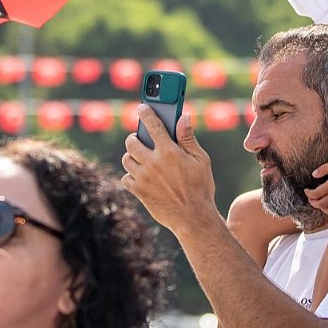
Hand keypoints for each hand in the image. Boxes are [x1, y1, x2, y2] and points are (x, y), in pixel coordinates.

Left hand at [121, 106, 215, 231]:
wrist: (194, 219)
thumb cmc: (200, 188)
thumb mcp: (201, 160)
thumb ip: (188, 138)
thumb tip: (183, 116)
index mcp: (169, 152)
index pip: (153, 125)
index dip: (146, 113)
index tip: (142, 108)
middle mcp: (153, 163)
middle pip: (132, 142)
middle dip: (135, 138)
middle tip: (142, 140)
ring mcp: (144, 178)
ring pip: (126, 159)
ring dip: (132, 157)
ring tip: (142, 159)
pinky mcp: (139, 192)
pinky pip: (126, 178)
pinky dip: (131, 176)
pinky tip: (141, 176)